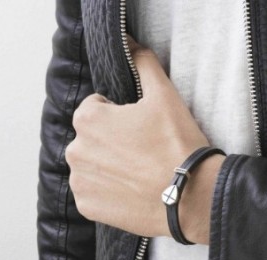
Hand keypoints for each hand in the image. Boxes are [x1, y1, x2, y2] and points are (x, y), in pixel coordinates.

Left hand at [65, 36, 224, 243]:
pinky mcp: (89, 207)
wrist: (191, 196)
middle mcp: (75, 150)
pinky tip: (131, 192)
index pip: (97, 109)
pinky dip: (108, 193)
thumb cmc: (177, 145)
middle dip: (113, 143)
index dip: (121, 118)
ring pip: (92, 166)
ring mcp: (81, 181)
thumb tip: (132, 44)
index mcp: (88, 119)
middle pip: (94, 139)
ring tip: (139, 173)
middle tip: (143, 153)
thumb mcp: (165, 95)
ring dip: (109, 167)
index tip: (141, 130)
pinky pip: (94, 193)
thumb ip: (143, 63)